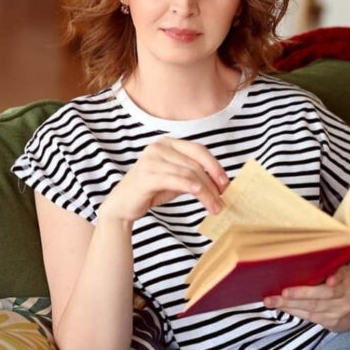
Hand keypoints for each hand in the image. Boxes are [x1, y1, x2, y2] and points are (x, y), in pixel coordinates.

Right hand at [98, 137, 228, 223]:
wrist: (122, 205)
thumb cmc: (151, 190)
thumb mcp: (177, 178)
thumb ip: (194, 174)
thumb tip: (221, 183)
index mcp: (168, 143)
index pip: (199, 150)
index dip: (215, 166)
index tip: (226, 183)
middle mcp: (159, 147)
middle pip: (196, 163)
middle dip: (213, 183)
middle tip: (223, 199)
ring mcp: (152, 159)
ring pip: (190, 173)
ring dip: (206, 192)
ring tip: (215, 207)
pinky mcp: (147, 175)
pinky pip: (177, 180)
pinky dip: (192, 187)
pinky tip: (202, 196)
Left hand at [263, 267, 349, 331]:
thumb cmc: (343, 285)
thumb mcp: (343, 273)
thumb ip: (331, 267)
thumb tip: (308, 257)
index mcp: (346, 282)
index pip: (340, 280)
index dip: (335, 279)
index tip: (330, 280)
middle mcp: (344, 298)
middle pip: (320, 298)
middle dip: (299, 295)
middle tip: (282, 292)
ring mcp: (337, 312)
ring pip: (311, 309)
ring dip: (289, 305)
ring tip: (272, 300)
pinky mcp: (330, 323)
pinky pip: (309, 317)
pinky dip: (293, 311)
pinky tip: (280, 306)